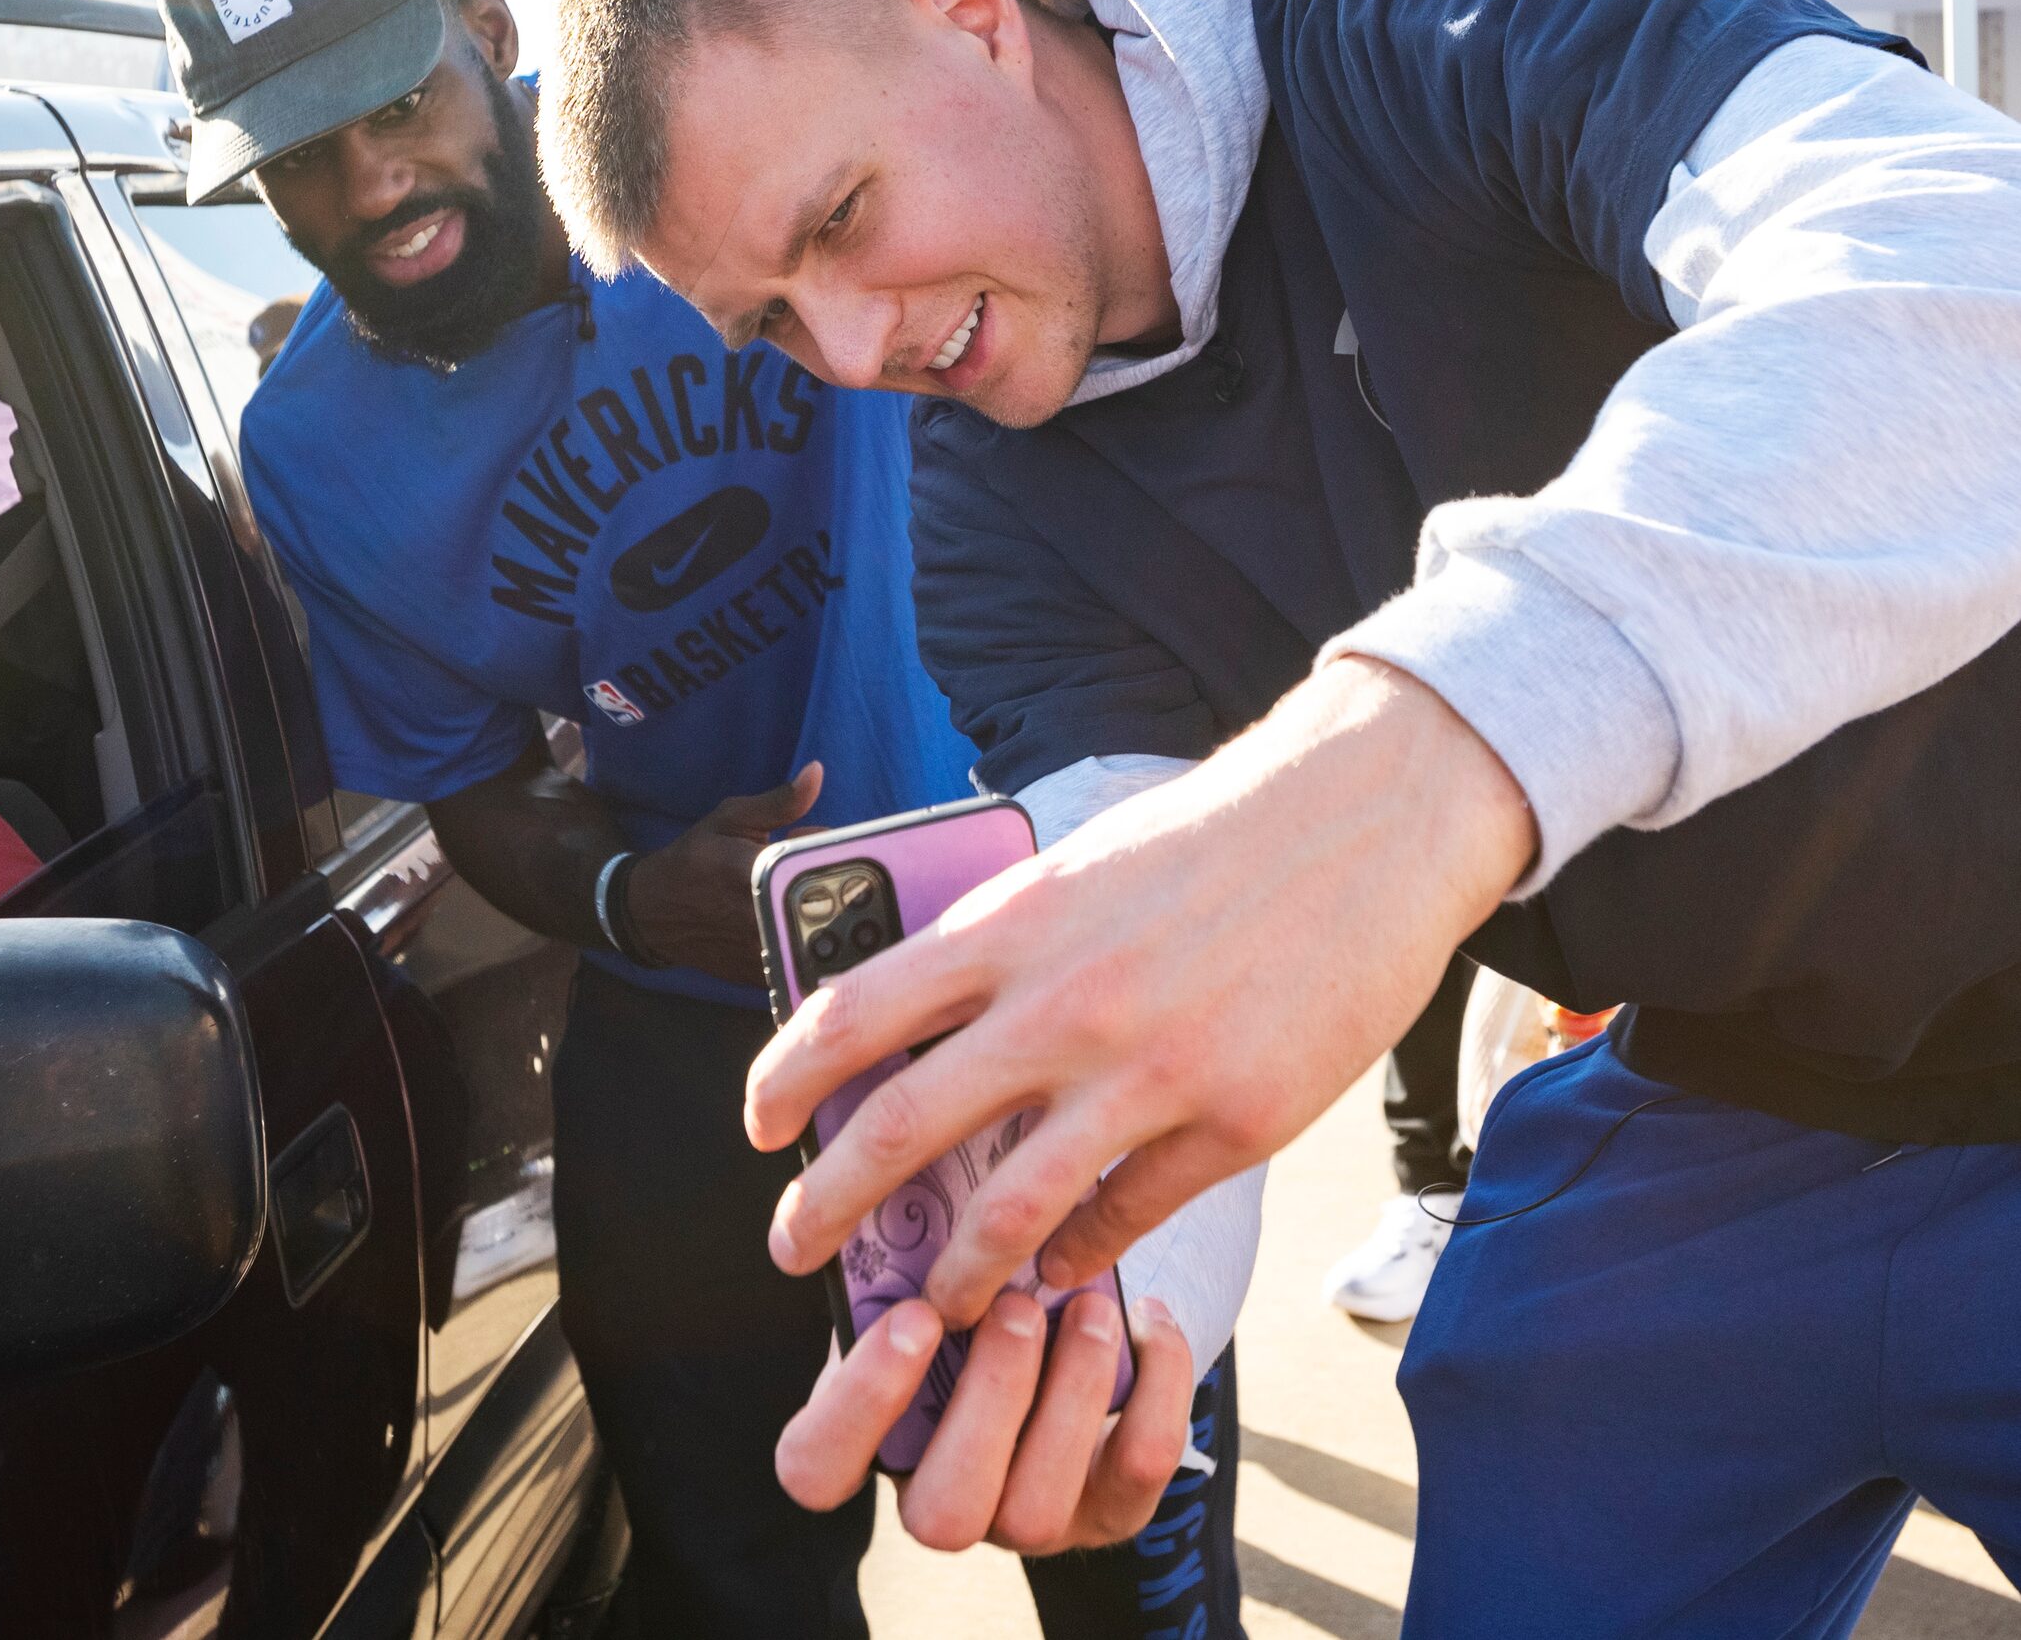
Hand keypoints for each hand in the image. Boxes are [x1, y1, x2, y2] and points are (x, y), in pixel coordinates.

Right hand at [626, 762, 823, 985]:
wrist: (654, 913)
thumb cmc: (694, 860)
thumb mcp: (730, 819)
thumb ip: (780, 801)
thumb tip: (817, 772)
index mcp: (756, 873)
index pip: (822, 863)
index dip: (832, 853)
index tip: (817, 845)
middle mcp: (760, 917)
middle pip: (832, 905)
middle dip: (836, 886)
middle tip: (814, 874)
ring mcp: (761, 953)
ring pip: (823, 938)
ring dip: (828, 918)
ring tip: (806, 899)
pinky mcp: (761, 976)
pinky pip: (805, 961)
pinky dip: (810, 942)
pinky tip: (795, 924)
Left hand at [747, 660, 1533, 1321]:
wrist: (1365, 821)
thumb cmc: (1208, 840)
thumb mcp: (1072, 871)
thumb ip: (994, 949)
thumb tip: (912, 1026)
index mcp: (1010, 926)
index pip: (852, 1013)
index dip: (785, 1080)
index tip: (759, 1127)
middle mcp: (1062, 1005)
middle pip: (903, 1130)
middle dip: (828, 1207)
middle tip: (794, 1247)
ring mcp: (1150, 1073)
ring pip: (1012, 1211)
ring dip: (956, 1273)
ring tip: (934, 1304)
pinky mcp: (1233, 1122)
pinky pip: (1126, 1217)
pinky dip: (1078, 1254)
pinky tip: (1058, 1268)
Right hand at [777, 1290, 1196, 1553]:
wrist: (1052, 1338)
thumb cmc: (963, 1296)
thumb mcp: (913, 1279)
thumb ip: (895, 1262)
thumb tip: (899, 1165)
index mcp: (866, 1445)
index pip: (818, 1467)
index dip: (859, 1403)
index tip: (913, 1314)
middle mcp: (940, 1504)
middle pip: (944, 1511)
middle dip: (988, 1400)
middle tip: (1017, 1306)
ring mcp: (1023, 1524)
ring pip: (1038, 1510)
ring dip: (1071, 1396)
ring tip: (1091, 1306)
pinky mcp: (1108, 1514)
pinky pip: (1138, 1470)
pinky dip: (1155, 1387)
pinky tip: (1145, 1317)